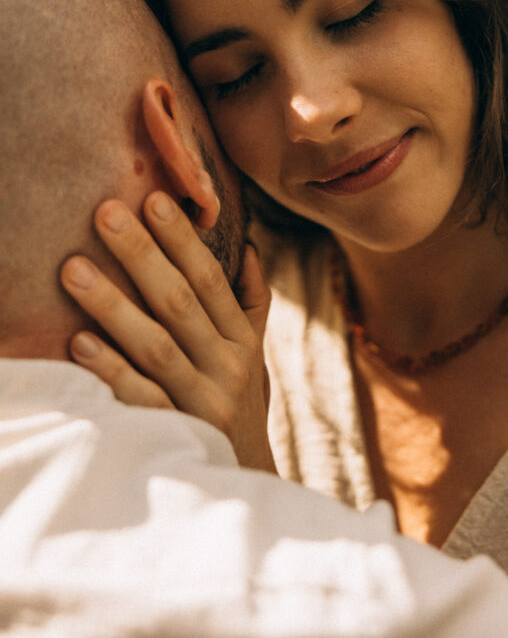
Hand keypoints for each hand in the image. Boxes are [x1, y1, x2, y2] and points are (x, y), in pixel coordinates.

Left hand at [61, 192, 274, 471]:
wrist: (245, 486)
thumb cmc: (240, 410)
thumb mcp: (256, 357)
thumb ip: (253, 303)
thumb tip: (246, 246)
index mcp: (241, 340)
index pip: (210, 279)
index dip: (182, 239)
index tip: (154, 199)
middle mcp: (227, 365)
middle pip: (179, 301)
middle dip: (141, 254)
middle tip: (105, 212)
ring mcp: (204, 401)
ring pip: (156, 345)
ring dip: (113, 304)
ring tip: (74, 269)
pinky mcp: (179, 434)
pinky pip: (141, 398)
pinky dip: (111, 371)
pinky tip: (78, 343)